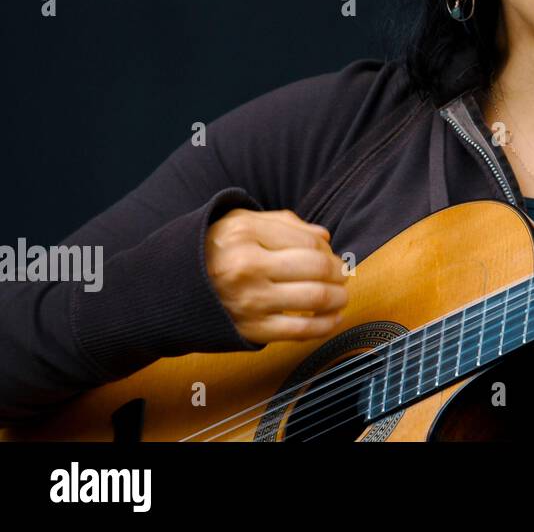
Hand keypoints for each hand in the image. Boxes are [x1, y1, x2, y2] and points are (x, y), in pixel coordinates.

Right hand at [204, 209, 349, 343]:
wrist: (171, 287)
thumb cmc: (214, 250)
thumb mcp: (241, 222)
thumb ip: (285, 223)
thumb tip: (324, 237)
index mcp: (245, 234)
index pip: (308, 241)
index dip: (328, 249)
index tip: (332, 255)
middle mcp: (247, 267)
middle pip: (316, 268)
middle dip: (338, 272)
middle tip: (342, 274)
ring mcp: (249, 300)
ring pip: (315, 298)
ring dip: (338, 297)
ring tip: (341, 295)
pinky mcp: (251, 329)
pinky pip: (300, 330)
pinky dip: (325, 325)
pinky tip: (333, 318)